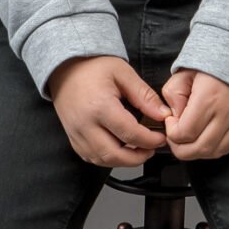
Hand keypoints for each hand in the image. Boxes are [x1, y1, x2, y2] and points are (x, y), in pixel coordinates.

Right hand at [48, 56, 171, 166]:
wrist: (65, 68)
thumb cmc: (93, 67)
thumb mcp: (123, 73)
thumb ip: (144, 96)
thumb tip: (162, 114)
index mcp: (100, 107)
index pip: (130, 134)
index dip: (150, 140)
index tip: (161, 138)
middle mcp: (85, 125)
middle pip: (114, 155)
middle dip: (138, 158)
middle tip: (151, 149)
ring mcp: (77, 134)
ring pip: (102, 161)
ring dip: (123, 161)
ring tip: (138, 150)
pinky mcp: (73, 139)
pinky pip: (91, 158)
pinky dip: (108, 159)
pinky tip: (119, 149)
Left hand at [162, 69, 228, 160]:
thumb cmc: (212, 65)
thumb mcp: (184, 73)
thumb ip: (173, 96)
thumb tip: (174, 117)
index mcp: (207, 98)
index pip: (185, 132)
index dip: (172, 133)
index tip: (170, 122)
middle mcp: (224, 114)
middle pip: (198, 148)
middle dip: (180, 148)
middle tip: (174, 137)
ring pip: (212, 153)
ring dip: (195, 152)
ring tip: (188, 139)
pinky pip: (225, 149)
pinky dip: (211, 150)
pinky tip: (202, 140)